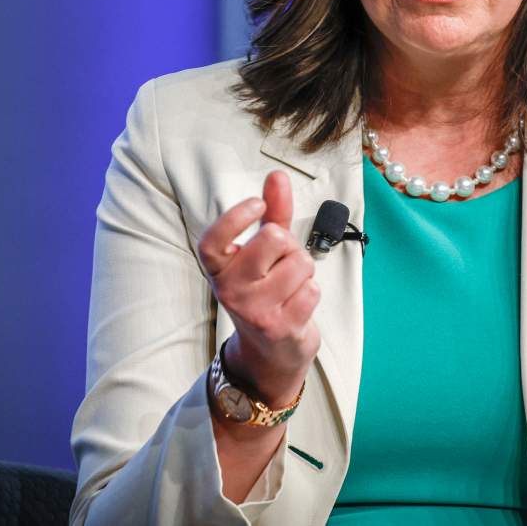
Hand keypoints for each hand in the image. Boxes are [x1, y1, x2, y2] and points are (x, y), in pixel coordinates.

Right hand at [197, 171, 321, 406]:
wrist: (271, 349)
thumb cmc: (267, 288)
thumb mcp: (264, 250)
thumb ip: (272, 212)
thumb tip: (277, 176)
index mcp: (219, 267)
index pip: (214, 239)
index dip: (236, 216)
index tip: (257, 204)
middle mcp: (230, 289)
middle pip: (273, 238)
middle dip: (289, 244)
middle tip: (281, 263)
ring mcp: (254, 310)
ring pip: (300, 262)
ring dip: (304, 270)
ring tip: (290, 286)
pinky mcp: (280, 327)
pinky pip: (312, 289)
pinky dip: (312, 292)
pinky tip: (297, 304)